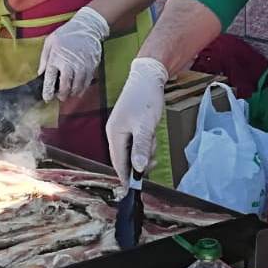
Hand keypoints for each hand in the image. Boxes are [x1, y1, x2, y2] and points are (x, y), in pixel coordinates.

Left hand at [38, 6, 108, 101]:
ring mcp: (81, 67)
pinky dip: (82, 89)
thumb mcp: (50, 42)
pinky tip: (78, 90)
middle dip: (61, 96)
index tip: (47, 98)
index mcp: (56, 59)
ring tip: (69, 94)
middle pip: (64, 87)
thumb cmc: (66, 34)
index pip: (49, 80)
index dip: (48, 92)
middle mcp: (69, 65)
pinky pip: (87, 83)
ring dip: (72, 94)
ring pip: (77, 87)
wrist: (87, 27)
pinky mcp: (91, 67)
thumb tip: (40, 73)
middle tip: (59, 97)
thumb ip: (44, 58)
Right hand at [106, 57, 168, 180]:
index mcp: (114, 134)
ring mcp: (120, 130)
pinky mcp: (128, 126)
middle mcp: (114, 133)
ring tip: (152, 139)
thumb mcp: (145, 126)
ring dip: (144, 151)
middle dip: (140, 161)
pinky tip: (151, 135)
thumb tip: (138, 169)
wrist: (148, 77)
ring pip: (132, 152)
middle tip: (153, 158)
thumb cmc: (145, 99)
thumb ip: (141, 148)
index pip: (117, 163)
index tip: (134, 191)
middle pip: (124, 159)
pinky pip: (135, 143)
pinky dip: (145, 143)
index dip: (126, 177)